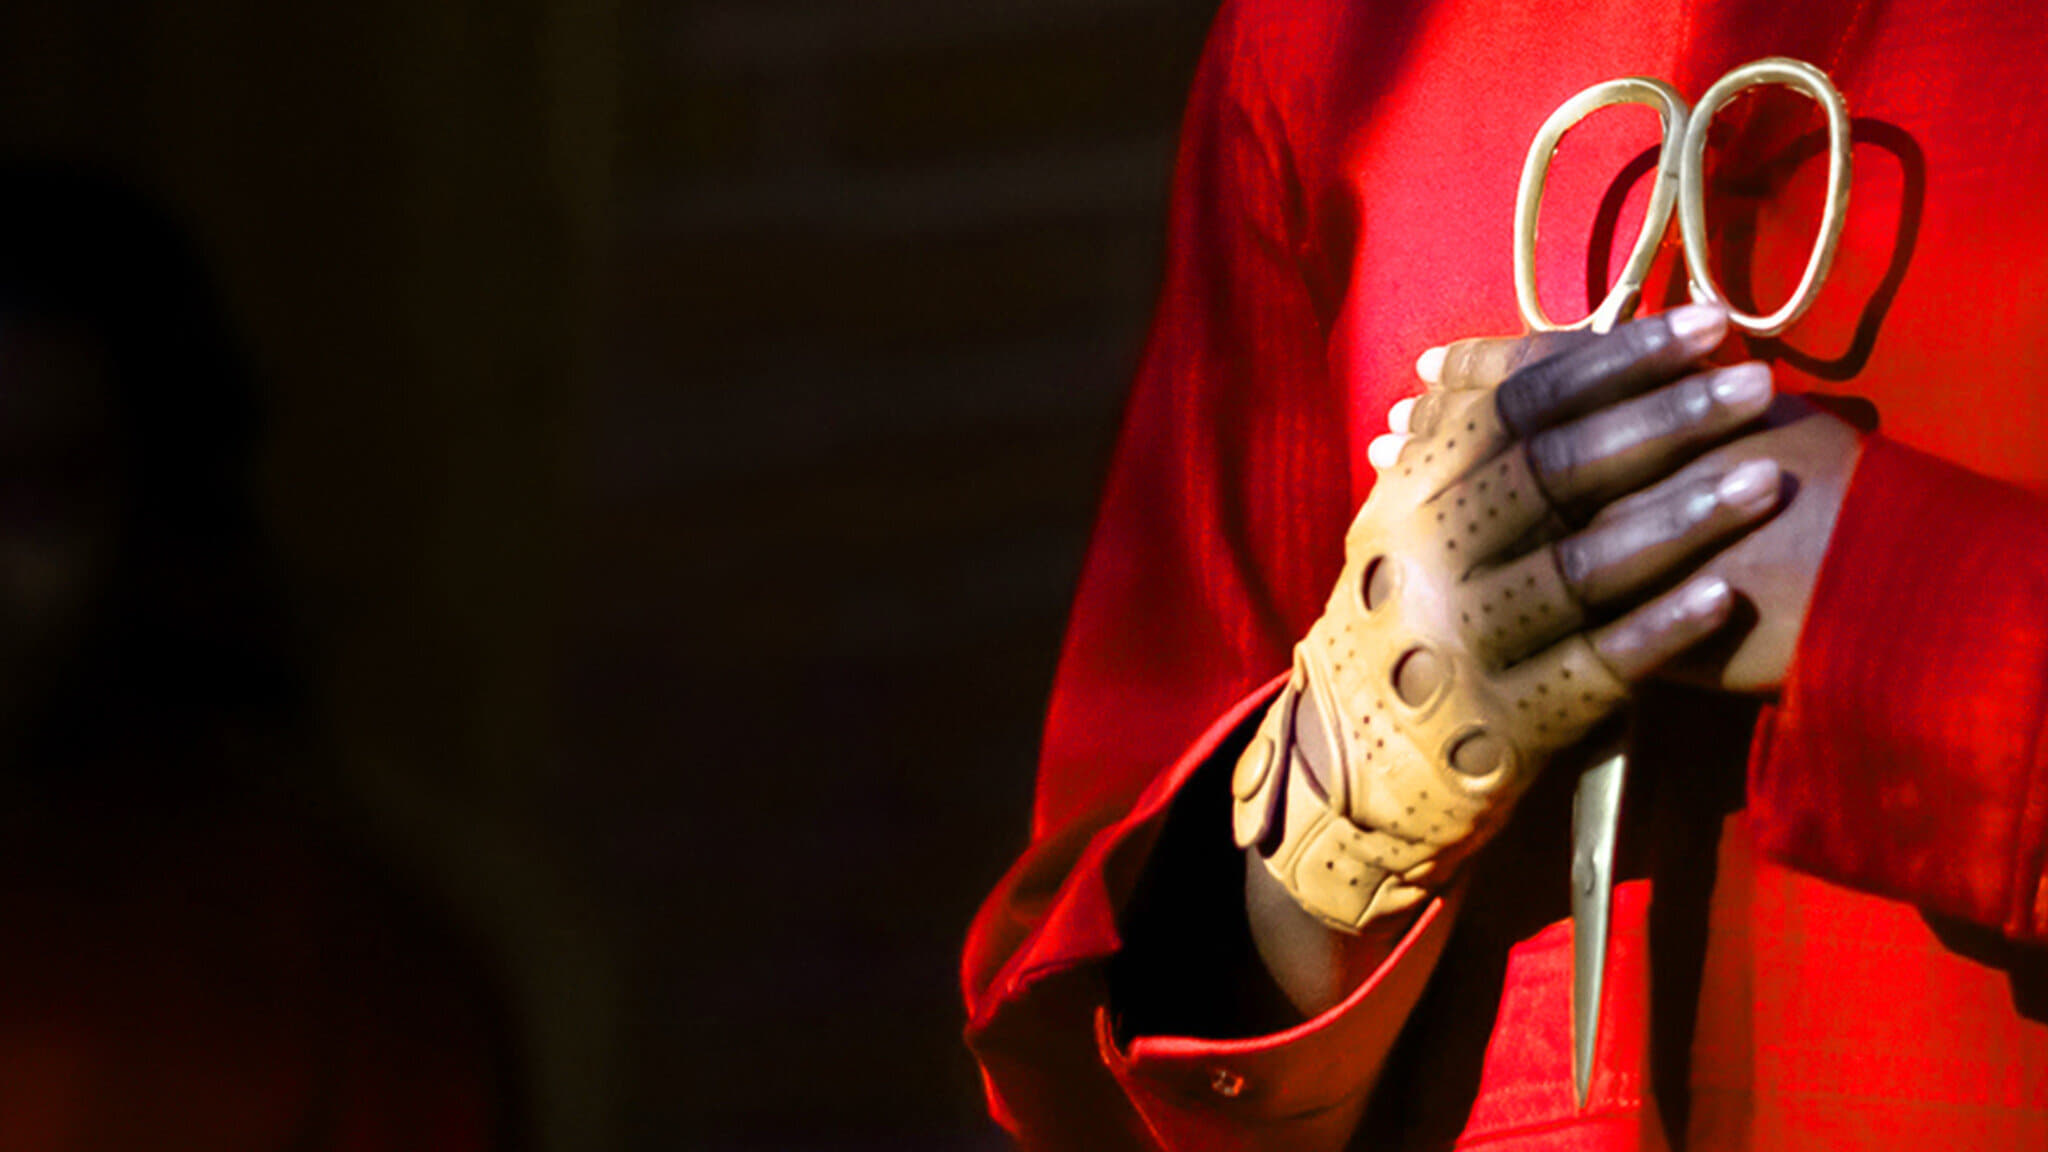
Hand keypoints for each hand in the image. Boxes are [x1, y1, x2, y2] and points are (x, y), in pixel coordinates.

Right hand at [1235, 304, 1786, 932]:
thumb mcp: (1403, 528)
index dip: (1616, 359)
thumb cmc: (1401, 624)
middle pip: (1556, 471)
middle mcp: (1427, 559)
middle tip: (1759, 385)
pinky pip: (1593, 666)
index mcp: (1408, 495)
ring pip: (1579, 565)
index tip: (1707, 324)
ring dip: (1682, 518)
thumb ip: (1444, 449)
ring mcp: (1463, 641)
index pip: (1518, 402)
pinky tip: (1727, 599)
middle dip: (1666, 420)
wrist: (1348, 769)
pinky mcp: (1501, 721)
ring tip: (1768, 479)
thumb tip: (1467, 357)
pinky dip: (1661, 630)